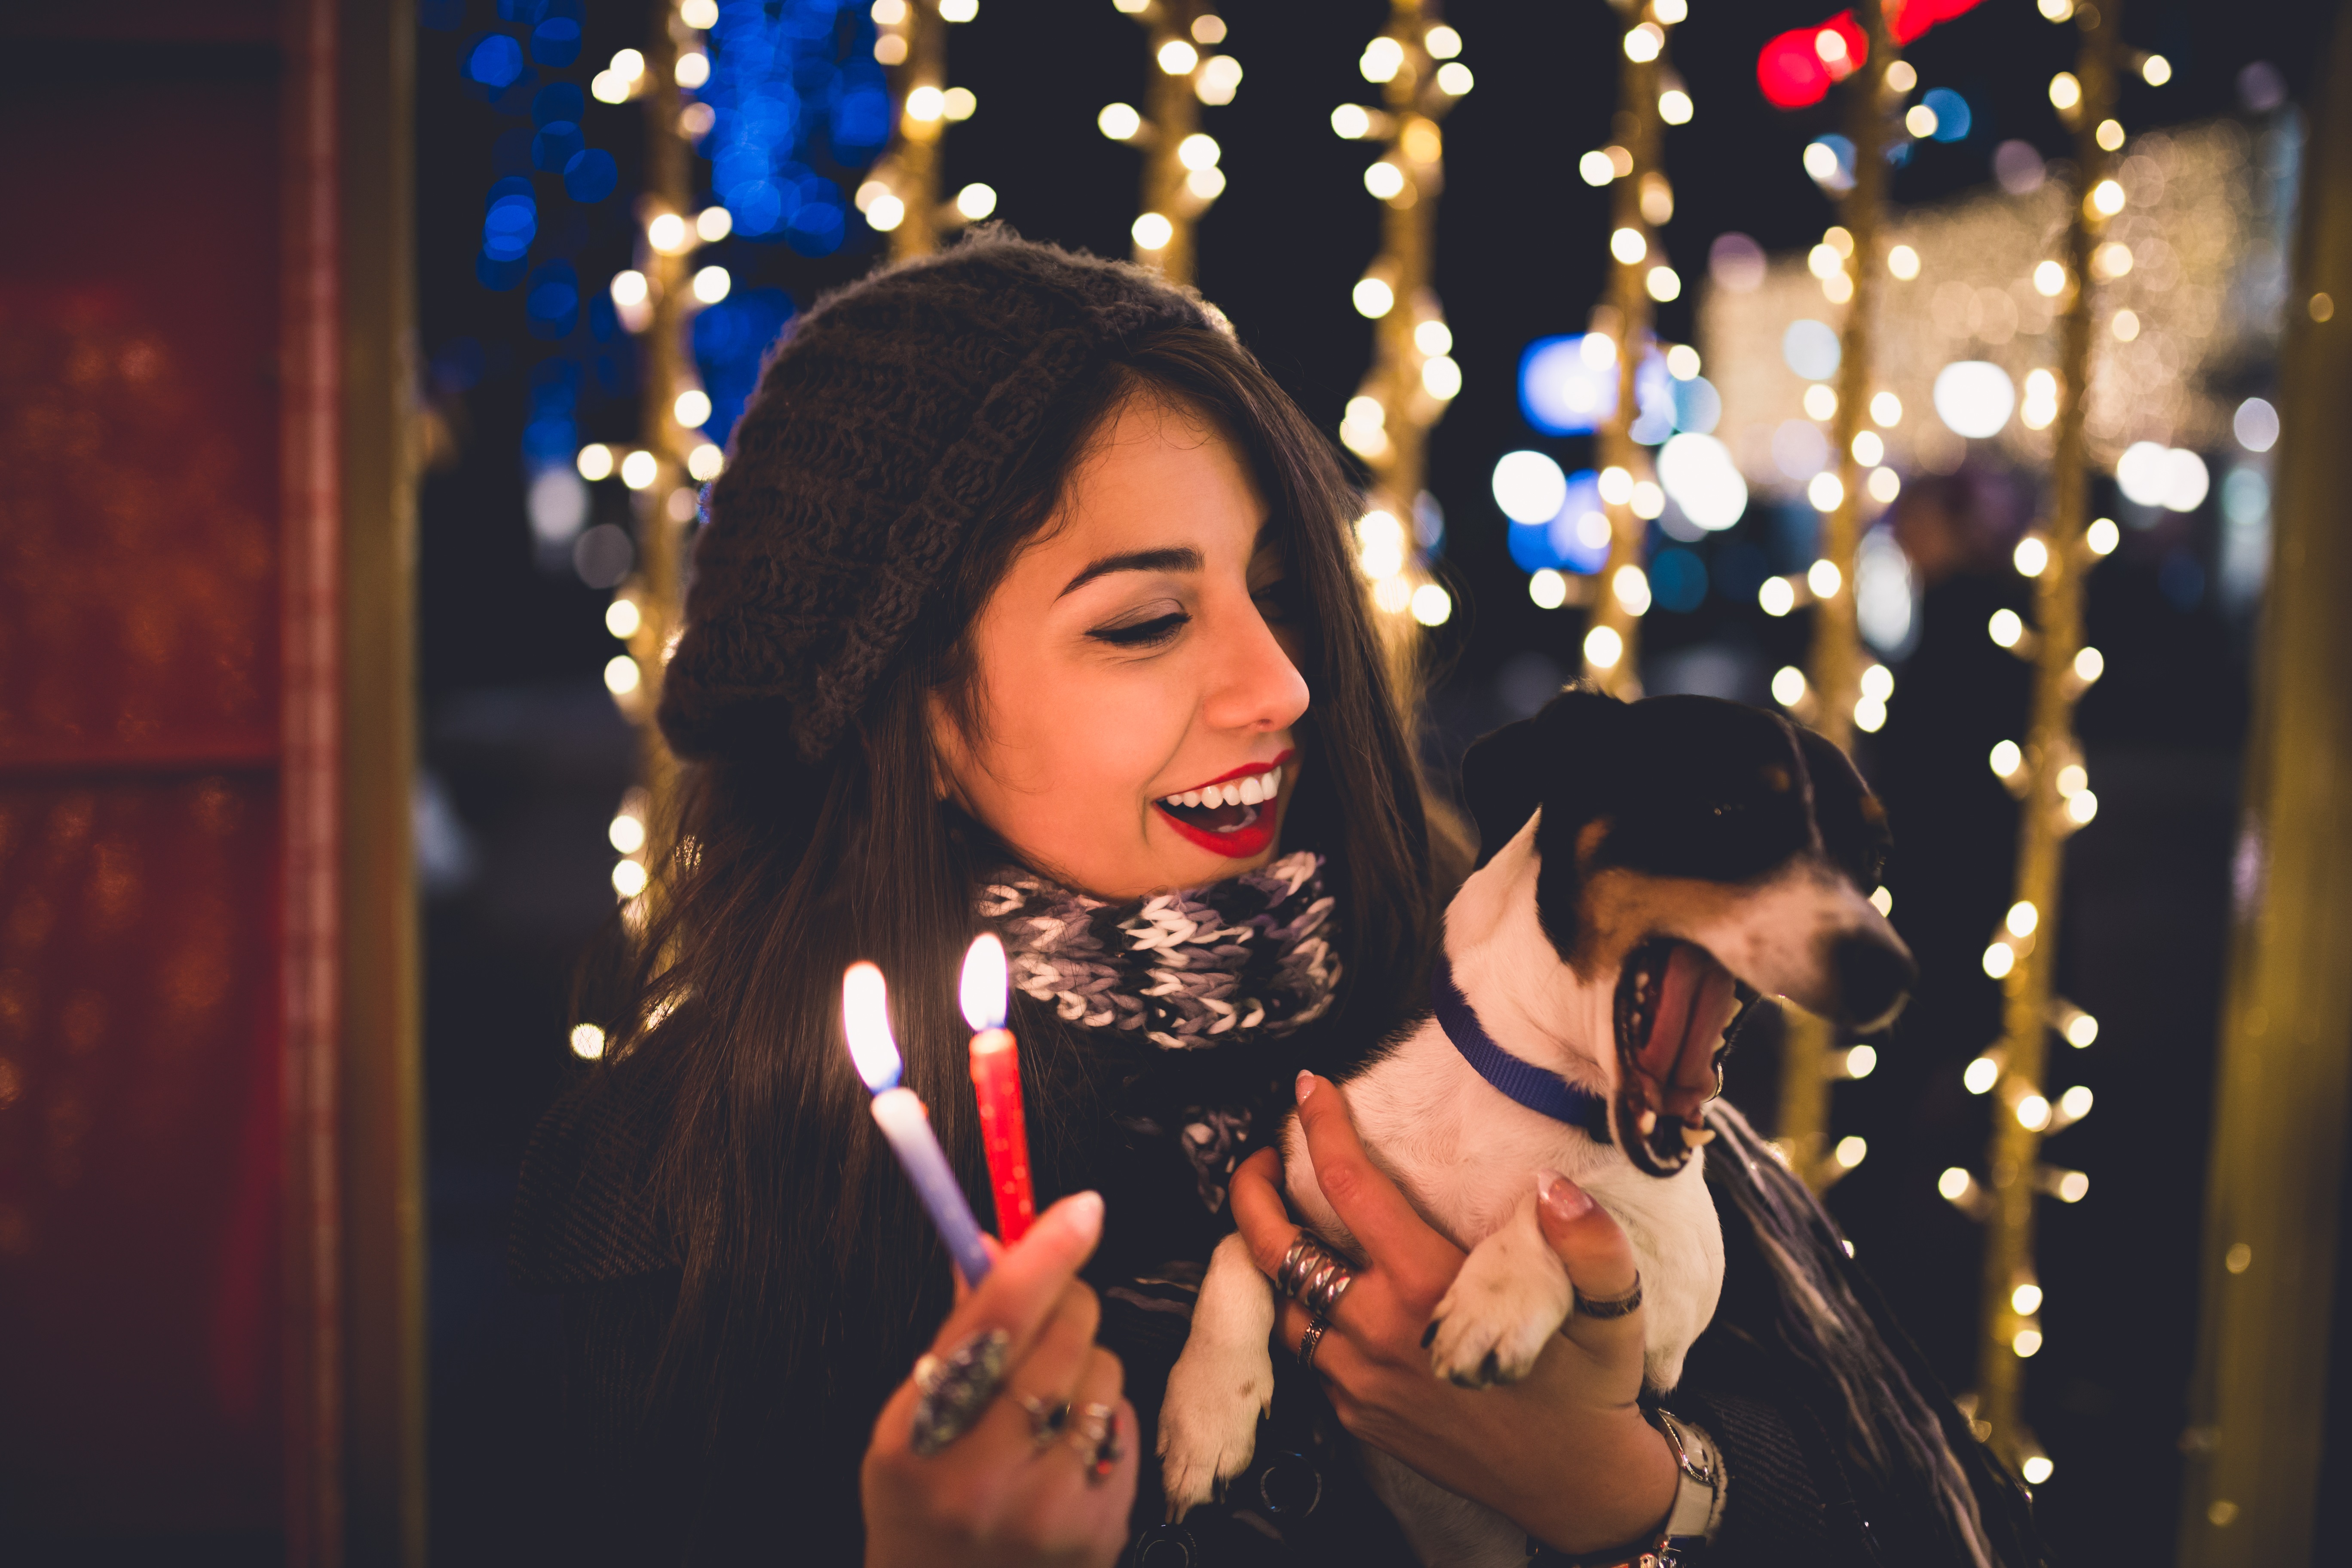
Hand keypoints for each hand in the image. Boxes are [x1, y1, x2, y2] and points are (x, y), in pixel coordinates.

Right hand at [861, 1192, 1139, 1567]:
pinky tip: (1064, 1449)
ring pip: (1104, 1372)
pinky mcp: (1100, 1529)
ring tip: (1042, 1406)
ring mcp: (1047, 1509)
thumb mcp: (907, 1425)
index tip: (1082, 1209)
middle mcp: (983, 1477)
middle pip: (1065, 1334)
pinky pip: (1125, 1423)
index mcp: (921, 1438)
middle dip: (1065, 1303)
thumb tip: (993, 1242)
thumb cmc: (923, 1504)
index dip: (1044, 1253)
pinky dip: (1103, 1419)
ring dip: (1085, 1367)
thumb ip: (956, 1335)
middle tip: (1045, 1317)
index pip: (996, 1319)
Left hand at [1228, 1074, 1677, 1555]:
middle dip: (1252, 1192)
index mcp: (1429, 1291)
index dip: (1322, 1128)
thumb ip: (1591, 1243)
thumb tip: (1556, 1189)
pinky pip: (1307, 1354)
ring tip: (1282, 1218)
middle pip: (1277, 1249)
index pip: (1350, 1188)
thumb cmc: (1589, 1390)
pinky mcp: (1357, 1416)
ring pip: (1283, 1304)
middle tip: (1262, 1157)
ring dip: (1271, 1257)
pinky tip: (1324, 1289)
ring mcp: (1359, 1382)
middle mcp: (1378, 1336)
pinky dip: (1302, 1312)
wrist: (1576, 1484)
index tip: (1308, 1089)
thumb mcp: (1611, 1310)